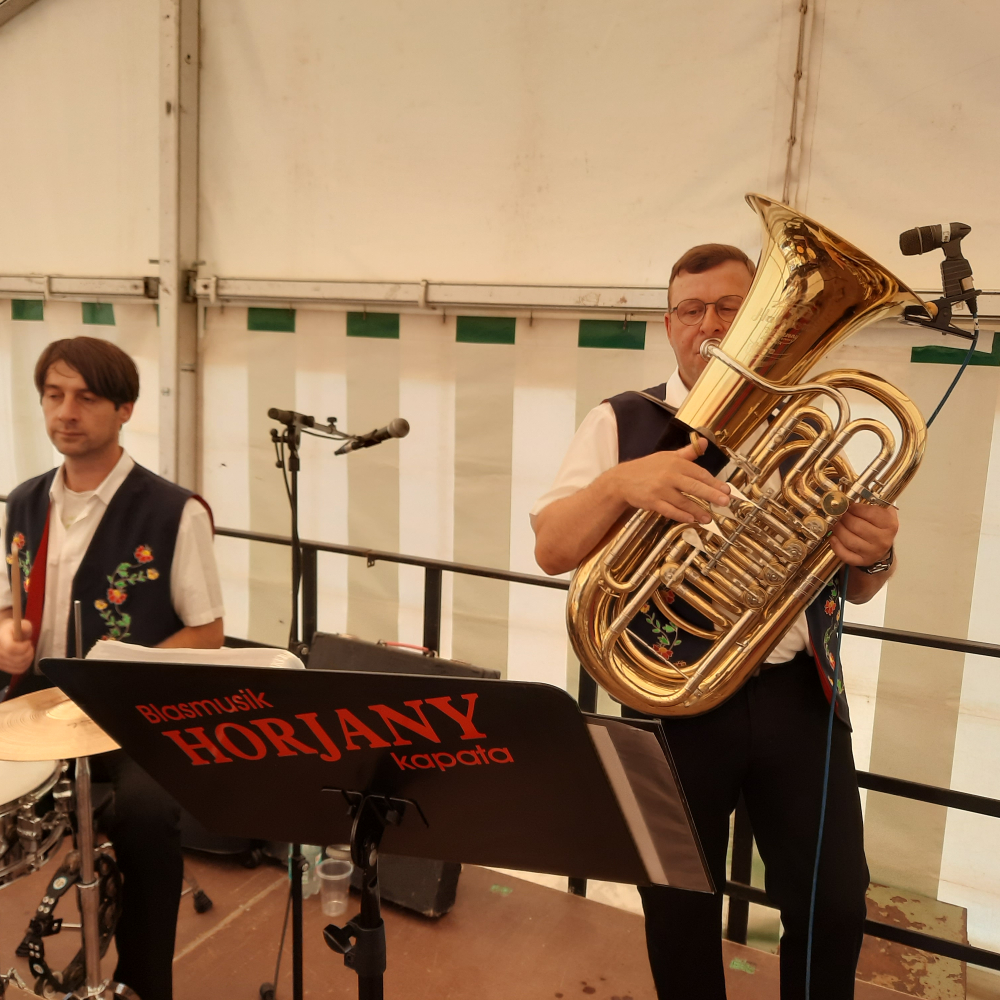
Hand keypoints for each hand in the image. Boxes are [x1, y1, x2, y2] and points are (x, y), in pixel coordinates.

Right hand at [0, 616, 33, 674]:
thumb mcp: (21, 624)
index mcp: (0, 639)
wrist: (3, 635)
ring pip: (18, 666)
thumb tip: (24, 628)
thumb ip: (25, 625)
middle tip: (29, 646)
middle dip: (29, 653)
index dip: (23, 647)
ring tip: (27, 651)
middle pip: (16, 659)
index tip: (27, 642)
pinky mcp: (2, 667)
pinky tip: (25, 657)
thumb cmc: (13, 629)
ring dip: (28, 659)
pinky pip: (17, 670)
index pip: (11, 648)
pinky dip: (25, 665)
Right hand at [613, 439, 730, 523]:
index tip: (726, 490)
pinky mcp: (652, 501)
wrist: (622, 480)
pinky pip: (669, 510)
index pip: (699, 473)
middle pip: (694, 486)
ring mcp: (660, 489)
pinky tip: (690, 519)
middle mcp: (668, 475)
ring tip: (709, 518)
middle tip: (725, 502)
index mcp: (675, 462)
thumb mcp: (667, 456)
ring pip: (683, 501)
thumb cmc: (647, 468)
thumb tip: (704, 442)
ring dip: (697, 511)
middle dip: (711, 494)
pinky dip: (681, 515)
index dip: (714, 482)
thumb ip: (688, 452)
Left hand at [830, 502, 897, 566]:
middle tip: (839, 514)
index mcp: (890, 525)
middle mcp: (883, 540)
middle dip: (844, 518)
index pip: (870, 513)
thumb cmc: (879, 527)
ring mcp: (873, 553)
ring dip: (838, 529)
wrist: (882, 548)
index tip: (848, 505)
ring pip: (849, 540)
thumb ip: (873, 504)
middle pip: (856, 526)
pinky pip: (845, 555)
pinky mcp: (862, 561)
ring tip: (835, 524)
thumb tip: (851, 498)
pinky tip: (833, 538)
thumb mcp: (883, 513)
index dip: (855, 508)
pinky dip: (836, 546)